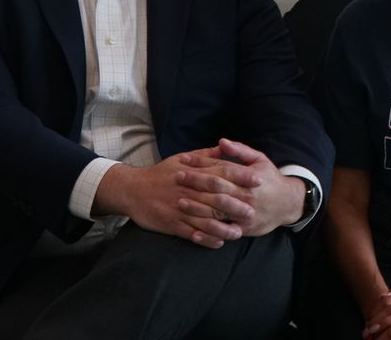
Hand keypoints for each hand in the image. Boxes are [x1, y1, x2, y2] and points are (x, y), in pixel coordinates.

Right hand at [93, 150, 261, 246]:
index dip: (241, 176)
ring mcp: (179, 209)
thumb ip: (205, 156)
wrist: (132, 189)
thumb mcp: (181, 159)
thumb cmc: (161, 173)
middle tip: (254, 211)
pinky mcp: (171, 224)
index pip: (221, 173)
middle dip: (236, 205)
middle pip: (216, 199)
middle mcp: (188, 191)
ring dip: (223, 228)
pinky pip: (191, 233)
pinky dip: (205, 239)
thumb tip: (225, 147)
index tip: (258, 180)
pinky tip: (218, 243)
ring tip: (238, 233)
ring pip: (205, 220)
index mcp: (193, 173)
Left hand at [179, 137, 305, 236]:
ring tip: (179, 201)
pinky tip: (193, 231)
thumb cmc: (270, 179)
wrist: (287, 204)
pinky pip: (224, 232)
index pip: (220, 166)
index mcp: (248, 176)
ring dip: (197, 206)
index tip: (184, 160)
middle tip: (177, 177)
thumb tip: (221, 141)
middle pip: (216, 186)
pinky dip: (208, 233)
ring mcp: (244, 212)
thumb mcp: (260, 160)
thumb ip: (241, 151)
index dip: (201, 162)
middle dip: (195, 181)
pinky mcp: (244, 228)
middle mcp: (246, 194)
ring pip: (217, 209)